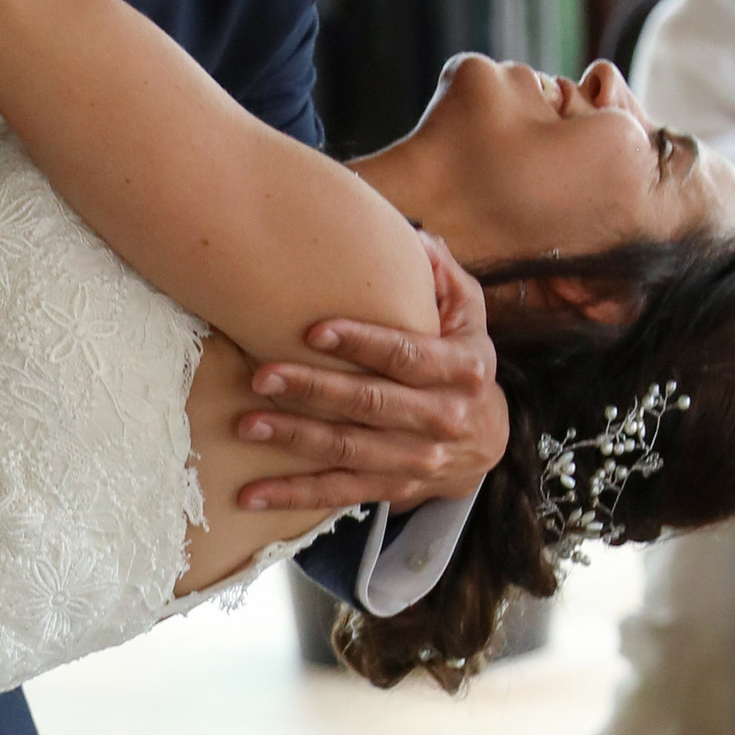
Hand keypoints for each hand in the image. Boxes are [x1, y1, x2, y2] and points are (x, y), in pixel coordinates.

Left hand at [232, 236, 505, 515]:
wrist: (486, 440)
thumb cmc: (461, 362)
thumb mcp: (468, 315)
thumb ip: (443, 277)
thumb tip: (417, 238)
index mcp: (462, 369)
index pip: (407, 355)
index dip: (362, 343)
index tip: (314, 330)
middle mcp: (443, 417)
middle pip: (370, 404)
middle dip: (313, 391)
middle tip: (263, 376)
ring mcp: (416, 460)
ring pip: (348, 450)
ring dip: (295, 438)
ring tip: (248, 424)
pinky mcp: (391, 488)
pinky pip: (336, 493)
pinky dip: (291, 495)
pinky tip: (249, 493)